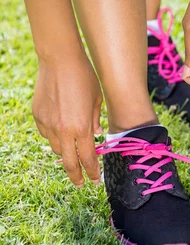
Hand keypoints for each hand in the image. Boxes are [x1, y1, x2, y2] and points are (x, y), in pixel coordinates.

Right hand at [33, 53, 102, 186]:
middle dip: (75, 176)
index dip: (92, 172)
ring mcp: (48, 124)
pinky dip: (54, 136)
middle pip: (69, 162)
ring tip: (73, 152)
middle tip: (80, 183)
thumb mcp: (97, 100)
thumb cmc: (85, 78)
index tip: (95, 180)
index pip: (88, 158)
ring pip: (55, 148)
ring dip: (65, 152)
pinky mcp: (38, 116)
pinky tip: (61, 130)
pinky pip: (46, 133)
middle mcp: (63, 130)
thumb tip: (97, 135)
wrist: (60, 61)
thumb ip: (96, 121)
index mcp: (82, 128)